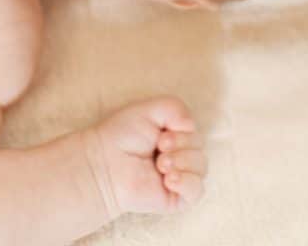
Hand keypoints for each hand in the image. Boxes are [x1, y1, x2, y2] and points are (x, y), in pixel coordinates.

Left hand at [84, 96, 206, 218]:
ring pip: (202, 167)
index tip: (160, 134)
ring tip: (160, 165)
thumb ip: (178, 108)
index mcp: (175, 134)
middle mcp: (180, 155)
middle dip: (181, 145)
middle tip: (158, 149)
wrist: (105, 164)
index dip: (182, 131)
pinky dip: (187, 182)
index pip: (195, 129)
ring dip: (182, 162)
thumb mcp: (151, 109)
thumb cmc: (123, 135)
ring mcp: (180, 177)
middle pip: (200, 146)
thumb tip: (192, 127)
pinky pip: (198, 191)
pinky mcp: (176, 198)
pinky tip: (169, 179)